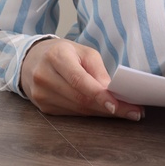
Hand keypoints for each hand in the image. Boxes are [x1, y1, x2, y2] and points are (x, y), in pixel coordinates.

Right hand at [20, 38, 143, 119]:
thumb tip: (113, 93)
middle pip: (81, 98)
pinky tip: (103, 111)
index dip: (99, 95)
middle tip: (133, 112)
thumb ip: (98, 71)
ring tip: (124, 112)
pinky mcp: (44, 108)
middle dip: (109, 107)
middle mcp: (45, 77)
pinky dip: (90, 113)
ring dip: (103, 112)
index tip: (118, 106)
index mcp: (56, 57)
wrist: (31, 60)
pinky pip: (72, 114)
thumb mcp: (83, 52)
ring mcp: (42, 95)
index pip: (79, 80)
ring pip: (78, 110)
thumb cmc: (62, 53)